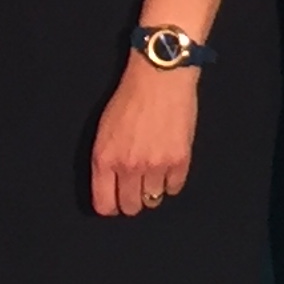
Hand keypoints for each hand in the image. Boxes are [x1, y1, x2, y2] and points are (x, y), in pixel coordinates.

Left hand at [90, 56, 197, 217]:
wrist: (160, 76)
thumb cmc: (130, 98)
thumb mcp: (105, 130)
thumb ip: (106, 161)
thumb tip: (111, 188)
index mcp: (104, 158)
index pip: (104, 204)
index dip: (111, 206)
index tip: (117, 200)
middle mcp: (128, 166)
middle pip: (131, 207)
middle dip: (133, 200)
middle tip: (138, 185)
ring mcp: (155, 165)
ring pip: (154, 199)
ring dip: (153, 188)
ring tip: (155, 167)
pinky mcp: (179, 160)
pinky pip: (174, 188)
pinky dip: (172, 180)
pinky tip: (169, 162)